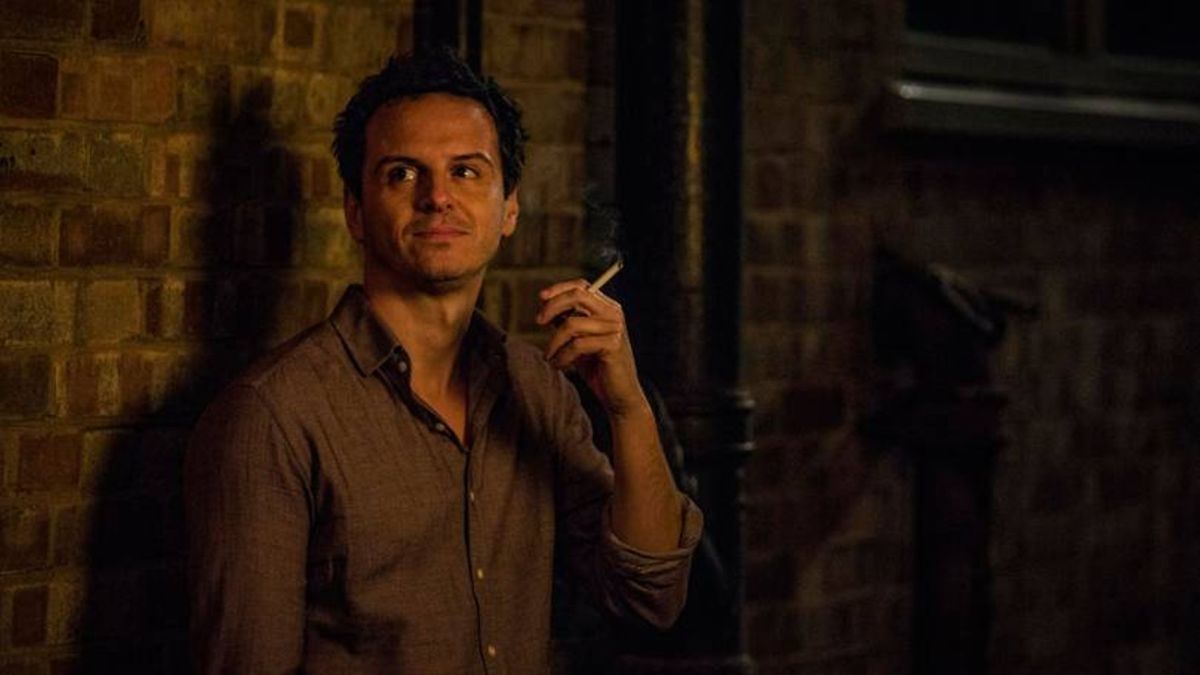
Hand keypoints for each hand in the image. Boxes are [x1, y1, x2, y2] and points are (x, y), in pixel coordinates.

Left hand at [536, 280, 647, 416]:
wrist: (619, 395)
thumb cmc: (597, 367)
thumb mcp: (578, 340)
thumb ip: (567, 322)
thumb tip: (546, 307)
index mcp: (607, 308)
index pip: (581, 286)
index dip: (559, 288)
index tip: (541, 298)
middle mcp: (613, 314)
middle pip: (577, 296)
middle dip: (553, 306)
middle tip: (539, 321)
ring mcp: (615, 328)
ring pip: (572, 324)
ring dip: (554, 342)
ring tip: (549, 357)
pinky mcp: (613, 345)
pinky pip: (577, 345)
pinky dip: (562, 356)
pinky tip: (558, 365)